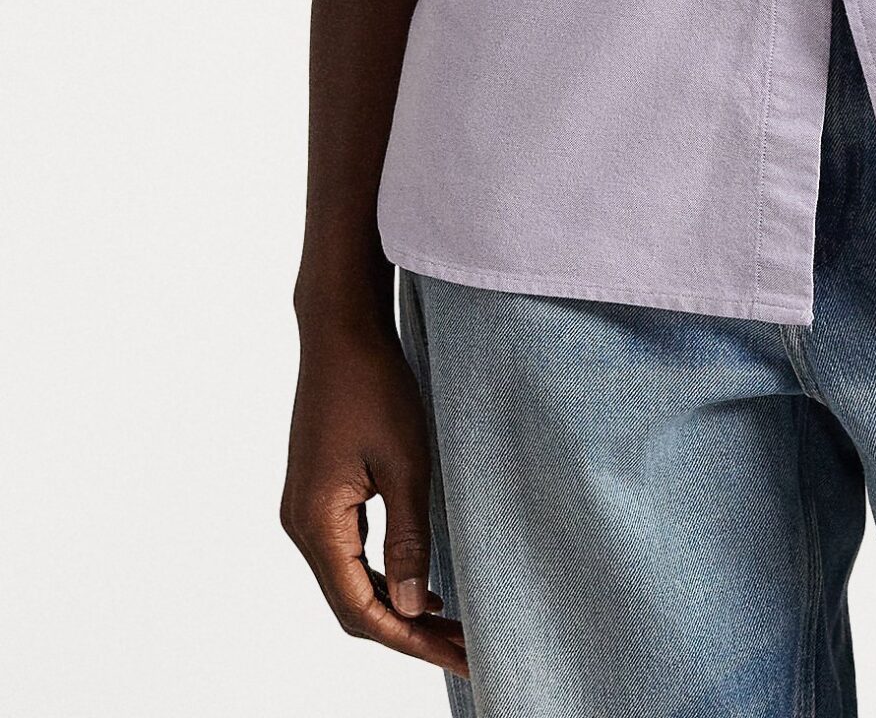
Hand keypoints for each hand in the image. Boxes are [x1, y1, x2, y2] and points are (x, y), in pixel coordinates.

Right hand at [280, 311, 469, 680]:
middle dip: (408, 632)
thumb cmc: (374, 386)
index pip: (360, 610)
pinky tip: (420, 583)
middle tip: (465, 647)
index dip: (410, 641)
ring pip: (350, 581)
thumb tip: (410, 608)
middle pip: (352, 604)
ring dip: (397, 606)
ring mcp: (307, 509)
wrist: (340, 329)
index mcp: (316, 524)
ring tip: (451, 624)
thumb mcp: (404, 463)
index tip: (459, 655)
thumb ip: (408, 538)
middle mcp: (301, 525)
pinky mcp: (319, 493)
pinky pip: (349, 553)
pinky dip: (383, 575)